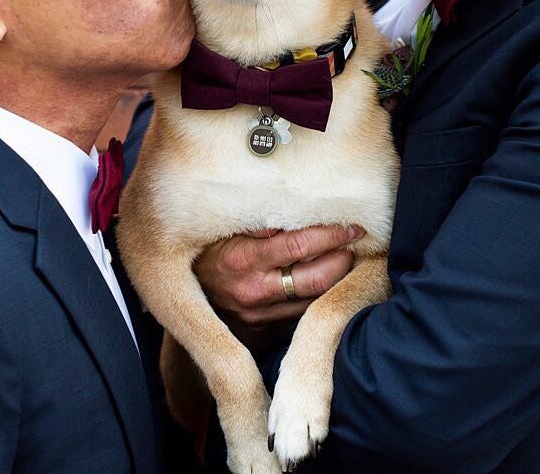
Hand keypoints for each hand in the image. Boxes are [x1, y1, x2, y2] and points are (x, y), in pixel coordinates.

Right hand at [193, 224, 363, 327]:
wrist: (183, 291)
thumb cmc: (209, 250)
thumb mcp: (226, 229)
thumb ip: (257, 221)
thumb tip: (293, 210)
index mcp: (244, 260)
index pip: (299, 245)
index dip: (330, 234)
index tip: (349, 225)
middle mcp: (254, 291)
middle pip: (316, 279)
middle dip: (343, 258)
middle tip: (356, 242)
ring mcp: (261, 315)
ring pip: (314, 300)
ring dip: (337, 279)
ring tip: (348, 257)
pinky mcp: (265, 329)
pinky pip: (301, 313)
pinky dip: (319, 296)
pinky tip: (330, 280)